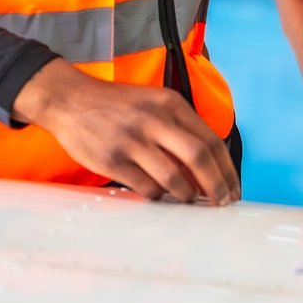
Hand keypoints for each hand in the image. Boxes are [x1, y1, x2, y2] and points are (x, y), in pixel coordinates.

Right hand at [13, 60, 239, 203]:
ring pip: (174, 178)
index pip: (210, 140)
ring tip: (188, 198)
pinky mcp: (113, 160)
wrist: (70, 100)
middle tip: (222, 202)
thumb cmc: (117, 106)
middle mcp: (154, 120)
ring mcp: (133, 140)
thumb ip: (180, 128)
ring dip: (186, 194)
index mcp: (170, 104)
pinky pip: (146, 187)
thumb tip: (208, 167)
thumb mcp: (154, 103)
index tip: (233, 187)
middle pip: (198, 158)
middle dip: (216, 185)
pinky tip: (159, 194)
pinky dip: (158, 196)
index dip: (226, 168)